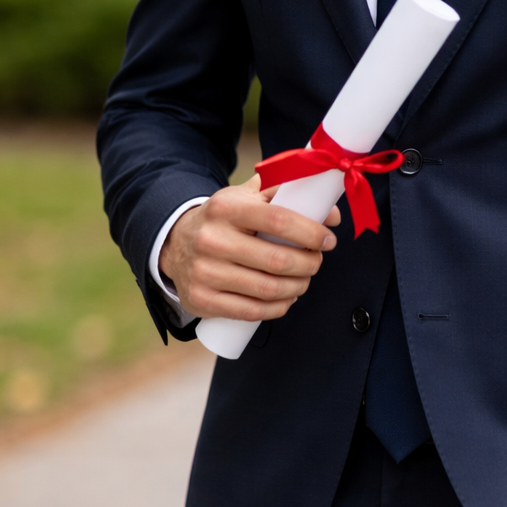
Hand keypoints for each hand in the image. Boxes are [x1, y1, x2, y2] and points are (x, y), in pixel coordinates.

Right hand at [159, 174, 340, 321]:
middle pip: (277, 260)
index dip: (311, 233)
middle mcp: (211, 239)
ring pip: (267, 289)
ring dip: (297, 287)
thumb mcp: (246, 196)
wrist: (176, 242)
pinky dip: (278, 308)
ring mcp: (204, 272)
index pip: (279, 220)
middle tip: (316, 261)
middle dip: (309, 264)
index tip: (328, 239)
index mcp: (226, 207)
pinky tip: (286, 299)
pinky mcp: (202, 300)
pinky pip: (251, 312)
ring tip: (304, 279)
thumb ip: (286, 194)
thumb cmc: (224, 218)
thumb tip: (330, 214)